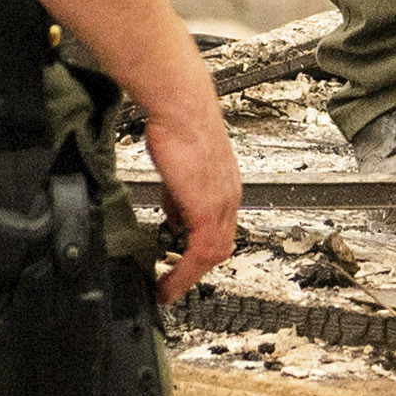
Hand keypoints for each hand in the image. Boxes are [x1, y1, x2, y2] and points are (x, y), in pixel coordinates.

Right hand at [130, 91, 242, 301]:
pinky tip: (168, 283)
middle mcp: (228, 197)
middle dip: (197, 269)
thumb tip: (173, 213)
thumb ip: (178, 193)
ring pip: (214, 254)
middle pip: (221, 247)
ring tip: (169, 289)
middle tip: (176, 283)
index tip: (185, 264)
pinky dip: (184, 273)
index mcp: (224, 186)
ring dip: (190, 275)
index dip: (203, 250)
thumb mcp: (179, 166)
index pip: (219, 228)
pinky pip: (199, 253)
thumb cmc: (178, 123)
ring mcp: (220, 204)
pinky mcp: (205, 209)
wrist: (180, 105)